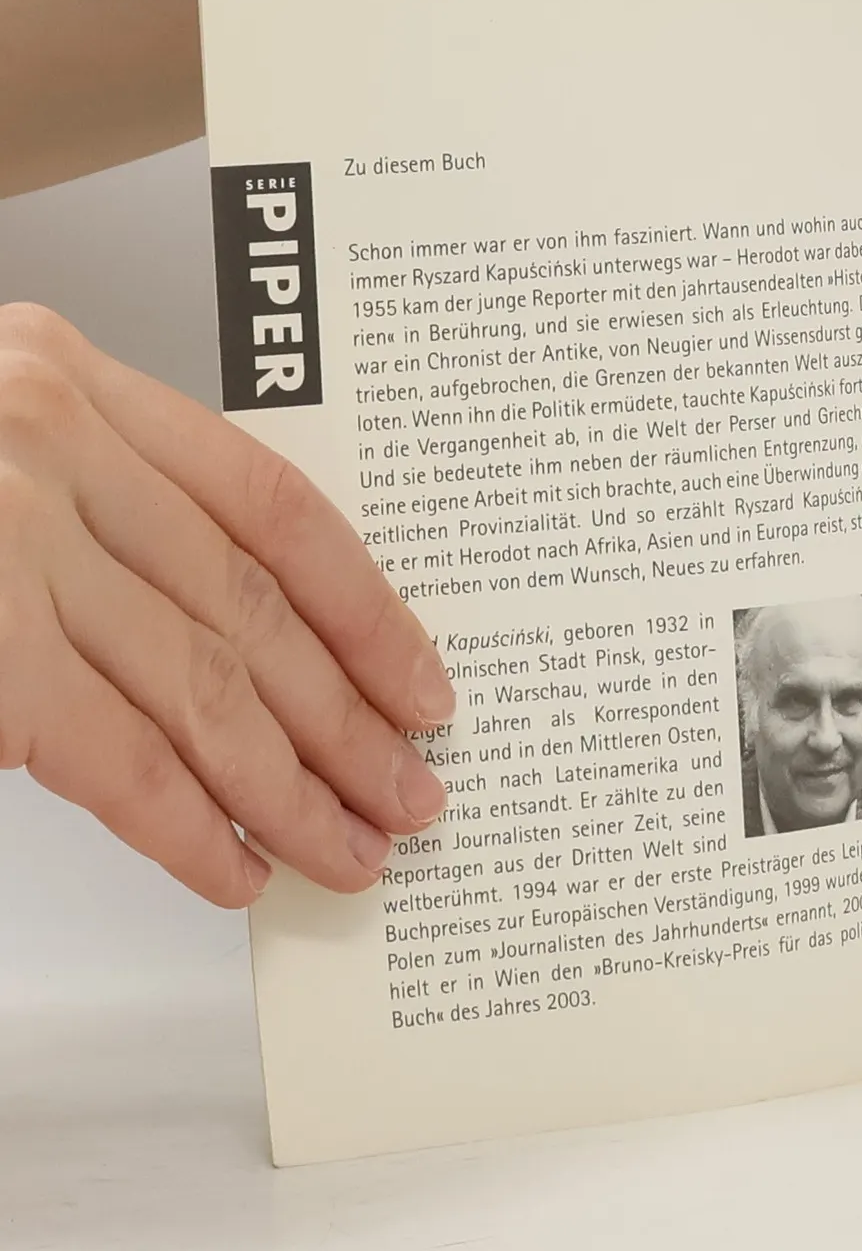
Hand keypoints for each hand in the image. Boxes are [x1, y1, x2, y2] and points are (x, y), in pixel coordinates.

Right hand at [0, 304, 455, 905]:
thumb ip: (99, 506)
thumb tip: (245, 642)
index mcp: (72, 382)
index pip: (275, 507)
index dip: (366, 606)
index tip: (424, 682)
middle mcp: (46, 443)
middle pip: (252, 609)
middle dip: (348, 719)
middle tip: (415, 794)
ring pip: (199, 684)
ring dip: (290, 785)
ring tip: (354, 850)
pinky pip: (107, 752)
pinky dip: (183, 822)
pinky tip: (237, 868)